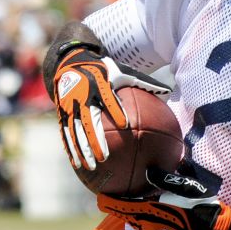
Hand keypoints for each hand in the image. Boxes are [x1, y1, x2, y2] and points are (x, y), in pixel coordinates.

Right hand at [52, 43, 169, 169]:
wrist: (70, 64)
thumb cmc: (103, 71)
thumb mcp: (122, 71)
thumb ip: (143, 82)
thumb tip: (167, 91)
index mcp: (100, 85)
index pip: (108, 99)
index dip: (116, 110)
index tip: (124, 124)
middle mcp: (83, 96)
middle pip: (89, 121)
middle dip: (95, 139)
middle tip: (104, 157)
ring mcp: (71, 106)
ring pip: (76, 131)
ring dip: (82, 149)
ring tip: (91, 166)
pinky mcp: (63, 113)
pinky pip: (66, 133)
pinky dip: (71, 148)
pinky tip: (77, 164)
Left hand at [98, 169, 230, 229]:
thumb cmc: (199, 206)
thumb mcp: (184, 187)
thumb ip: (165, 179)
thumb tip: (149, 171)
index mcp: (149, 210)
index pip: (120, 207)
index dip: (107, 202)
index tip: (98, 195)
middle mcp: (148, 224)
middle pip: (124, 216)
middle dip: (115, 207)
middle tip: (106, 197)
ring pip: (134, 222)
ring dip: (127, 213)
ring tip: (121, 204)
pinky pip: (145, 226)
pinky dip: (139, 217)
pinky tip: (144, 211)